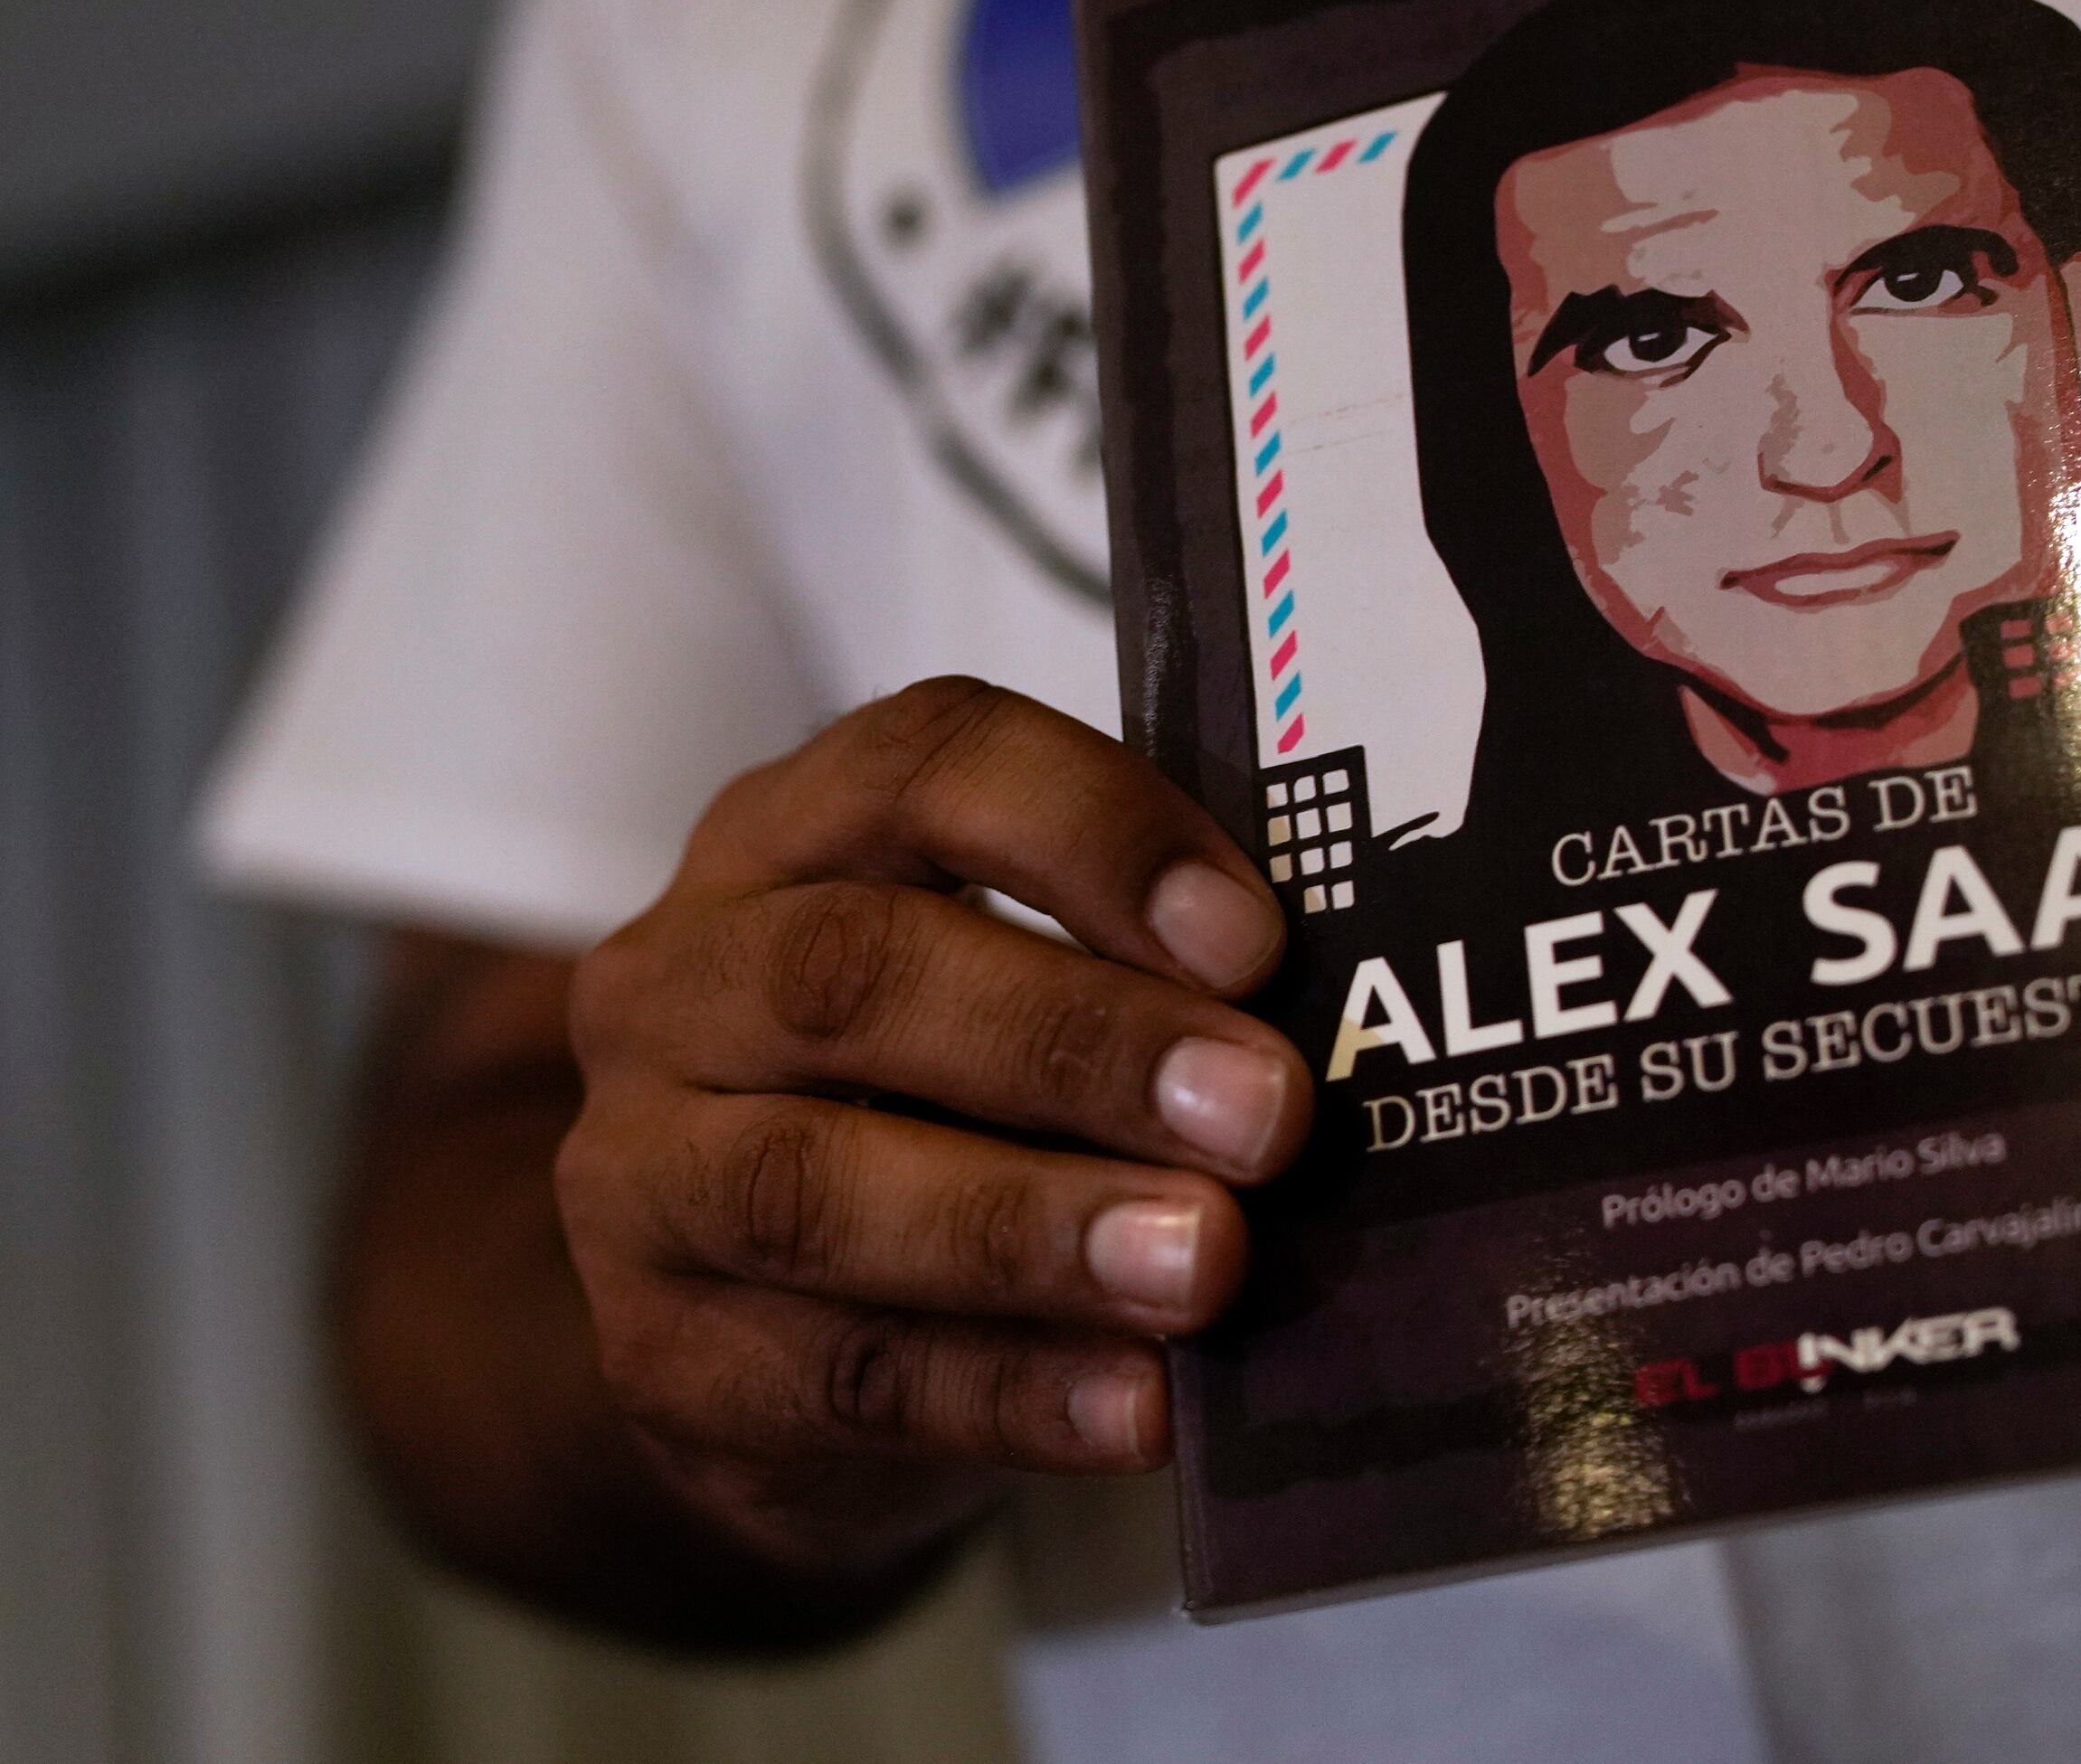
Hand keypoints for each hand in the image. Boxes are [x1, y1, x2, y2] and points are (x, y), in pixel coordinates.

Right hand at [556, 678, 1307, 1580]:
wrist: (757, 1323)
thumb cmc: (938, 1104)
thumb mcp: (1011, 991)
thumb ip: (1141, 974)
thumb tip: (1351, 1024)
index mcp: (792, 837)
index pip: (925, 763)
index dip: (1095, 833)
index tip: (1254, 937)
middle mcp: (684, 980)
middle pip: (858, 971)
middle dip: (1081, 1041)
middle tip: (1265, 1114)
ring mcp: (641, 1175)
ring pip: (817, 1185)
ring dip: (1035, 1225)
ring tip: (1208, 1263)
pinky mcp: (661, 1359)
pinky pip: (837, 1375)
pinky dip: (1009, 1389)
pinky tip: (1140, 1404)